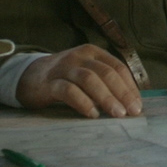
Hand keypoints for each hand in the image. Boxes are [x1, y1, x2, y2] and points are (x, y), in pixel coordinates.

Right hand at [16, 44, 143, 116]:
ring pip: (89, 79)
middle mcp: (79, 57)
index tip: (138, 105)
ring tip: (117, 114)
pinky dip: (83, 102)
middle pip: (106, 72)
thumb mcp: (86, 72)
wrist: (29, 76)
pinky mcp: (49, 83)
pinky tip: (93, 114)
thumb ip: (105, 82)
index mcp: (93, 52)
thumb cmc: (65, 77)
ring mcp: (64, 68)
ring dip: (106, 97)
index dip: (130, 86)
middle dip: (122, 93)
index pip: (117, 67)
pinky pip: (68, 91)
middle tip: (132, 111)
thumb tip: (130, 103)